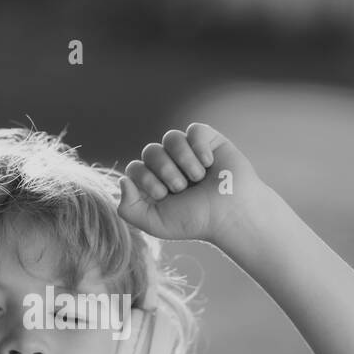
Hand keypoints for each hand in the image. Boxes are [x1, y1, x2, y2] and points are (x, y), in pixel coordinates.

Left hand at [117, 123, 267, 243]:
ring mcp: (188, 150)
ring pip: (171, 137)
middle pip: (151, 151)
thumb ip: (129, 209)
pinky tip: (210, 163)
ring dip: (184, 161)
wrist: (230, 213)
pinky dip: (200, 148)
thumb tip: (123, 180)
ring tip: (199, 178)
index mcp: (154, 182)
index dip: (147, 180)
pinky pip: (193, 130)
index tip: (165, 196)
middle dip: (166, 172)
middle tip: (184, 188)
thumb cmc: (195, 220)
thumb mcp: (156, 223)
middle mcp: (169, 163)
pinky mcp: (208, 139)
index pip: (135, 168)